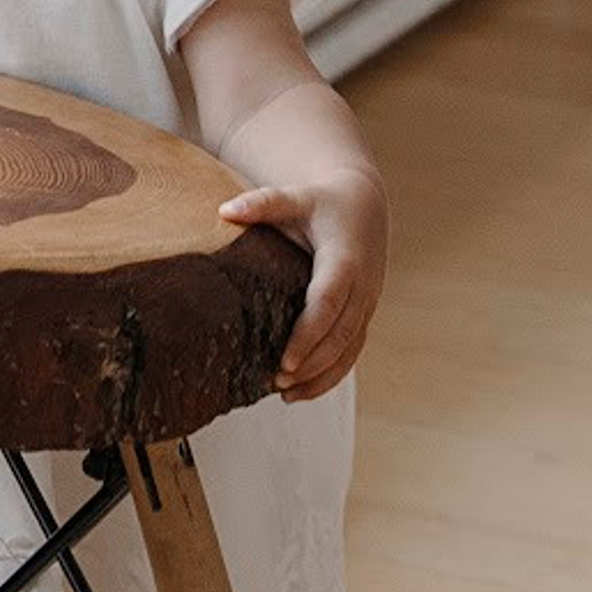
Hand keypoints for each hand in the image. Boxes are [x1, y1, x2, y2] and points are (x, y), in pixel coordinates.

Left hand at [217, 164, 386, 398]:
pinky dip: (330, 376)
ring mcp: (367, 304)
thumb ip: (262, 203)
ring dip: (321, 376)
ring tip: (284, 394)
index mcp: (345, 259)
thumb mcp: (293, 197)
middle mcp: (364, 286)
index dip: (310, 333)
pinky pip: (352, 352)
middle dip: (312, 362)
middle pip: (342, 334)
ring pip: (350, 349)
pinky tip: (299, 393)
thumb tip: (223, 210)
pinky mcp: (363, 316)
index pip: (330, 302)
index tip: (285, 360)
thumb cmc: (320, 203)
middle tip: (274, 381)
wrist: (362, 206)